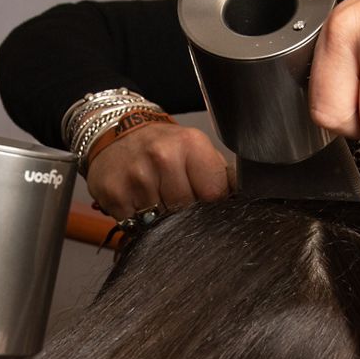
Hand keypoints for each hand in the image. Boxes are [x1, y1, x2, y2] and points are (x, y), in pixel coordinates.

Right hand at [85, 122, 229, 219]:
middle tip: (175, 198)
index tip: (203, 201)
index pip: (213, 195)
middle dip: (185, 214)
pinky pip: (135, 226)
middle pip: (187, 212)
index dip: (211, 206)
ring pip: (161, 223)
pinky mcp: (114, 193)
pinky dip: (138, 222)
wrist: (117, 132)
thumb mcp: (197, 150)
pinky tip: (138, 202)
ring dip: (160, 220)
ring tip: (156, 198)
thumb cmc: (163, 145)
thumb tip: (245, 200)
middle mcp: (162, 157)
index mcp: (190, 145)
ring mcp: (136, 176)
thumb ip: (222, 176)